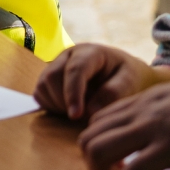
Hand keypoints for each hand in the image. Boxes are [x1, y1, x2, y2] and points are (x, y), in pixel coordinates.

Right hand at [34, 45, 169, 120]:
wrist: (124, 75)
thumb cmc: (129, 77)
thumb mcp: (130, 83)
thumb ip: (112, 94)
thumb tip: (89, 111)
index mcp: (90, 52)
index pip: (75, 69)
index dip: (73, 93)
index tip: (76, 116)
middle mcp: (68, 55)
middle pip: (52, 76)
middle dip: (63, 101)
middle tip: (82, 117)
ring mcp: (56, 65)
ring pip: (43, 85)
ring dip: (57, 104)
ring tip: (79, 112)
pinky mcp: (49, 77)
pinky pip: (39, 93)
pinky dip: (50, 105)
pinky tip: (68, 110)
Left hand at [79, 68, 169, 169]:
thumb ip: (168, 114)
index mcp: (146, 99)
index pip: (100, 118)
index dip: (100, 142)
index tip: (114, 160)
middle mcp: (141, 111)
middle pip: (89, 135)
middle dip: (92, 161)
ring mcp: (152, 128)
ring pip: (97, 150)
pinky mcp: (169, 148)